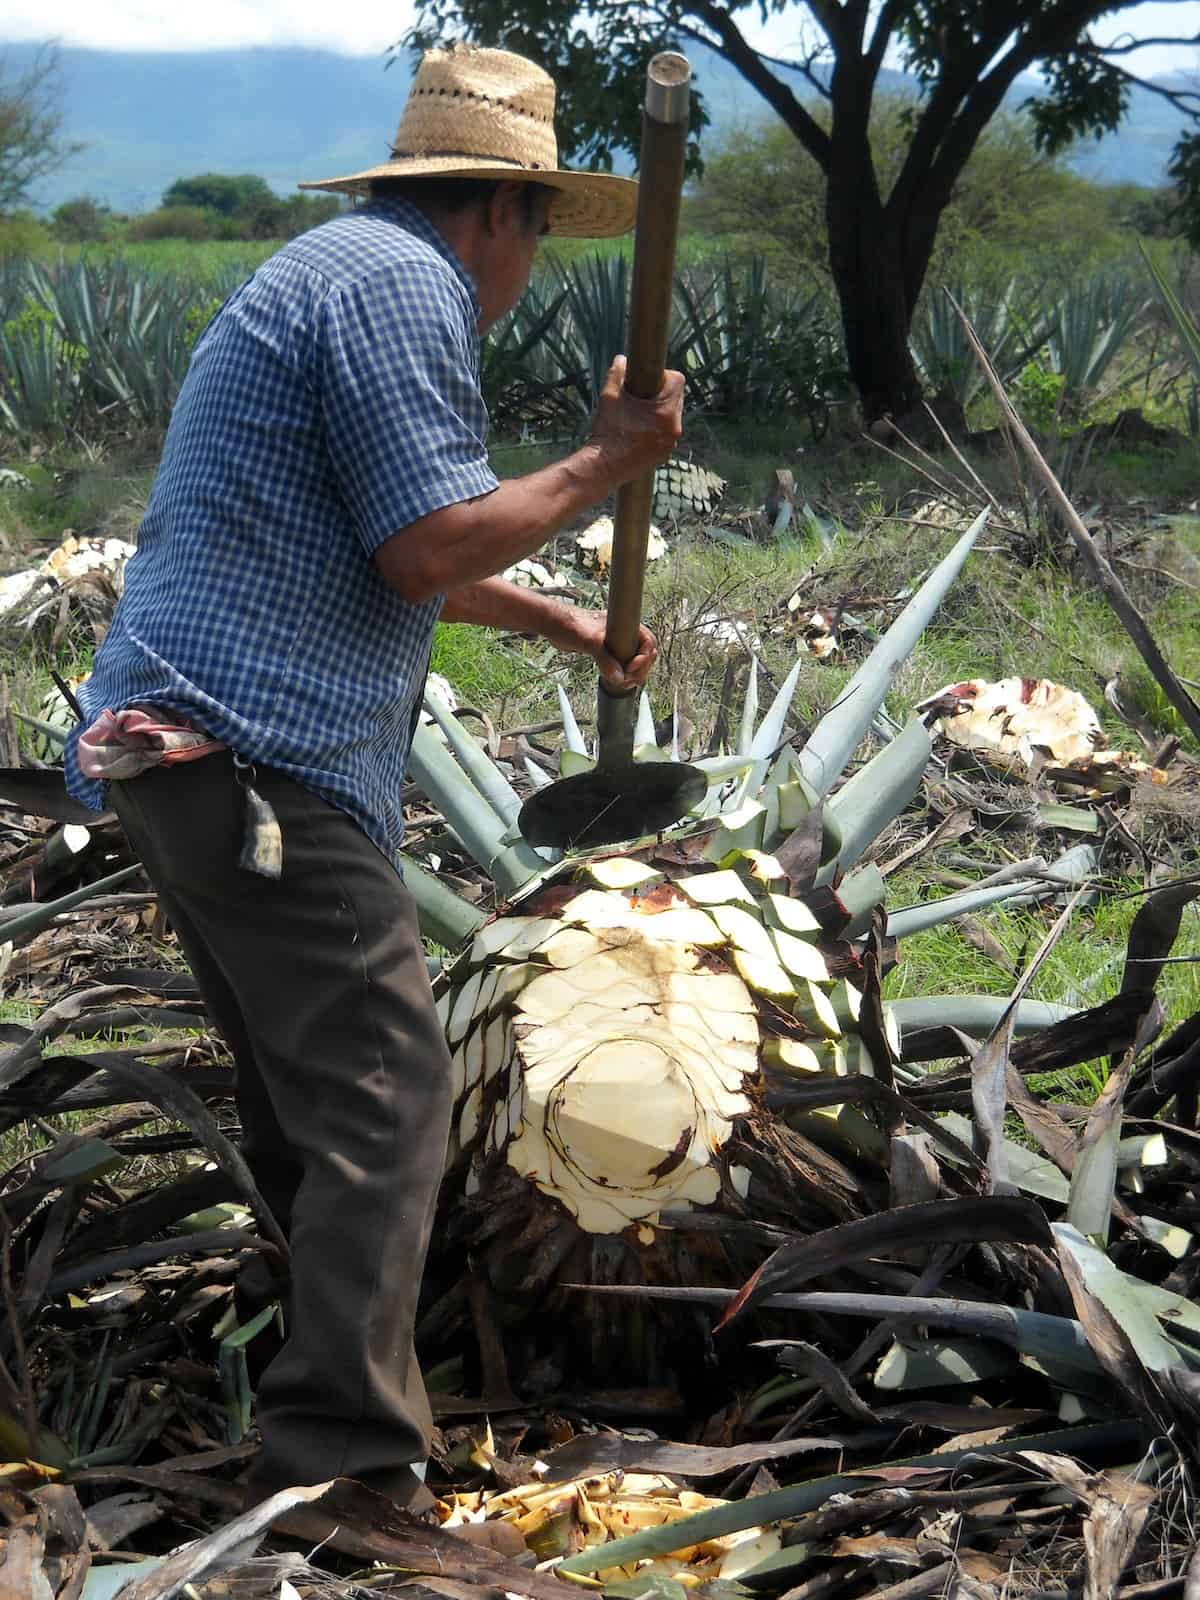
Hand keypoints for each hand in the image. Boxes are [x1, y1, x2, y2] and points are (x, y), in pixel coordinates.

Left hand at [543, 605, 657, 691]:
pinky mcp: (606, 651)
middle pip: (645, 653)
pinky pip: (621, 664)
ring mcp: (615, 642)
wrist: (553, 624)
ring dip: (632, 674)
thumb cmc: (570, 623)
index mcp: (625, 624)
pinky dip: (622, 674)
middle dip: (640, 669)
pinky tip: (615, 680)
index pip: (648, 641)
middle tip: (628, 680)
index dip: (644, 657)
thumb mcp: (590, 641)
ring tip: (623, 682)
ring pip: (633, 660)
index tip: (630, 668)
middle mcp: (623, 633)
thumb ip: (604, 659)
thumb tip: (618, 677)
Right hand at [587, 356, 683, 483]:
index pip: (678, 380)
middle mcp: (674, 428)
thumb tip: (621, 360)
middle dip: (661, 394)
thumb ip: (617, 374)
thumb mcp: (609, 396)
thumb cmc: (607, 431)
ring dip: (660, 412)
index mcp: (666, 411)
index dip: (663, 376)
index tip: (647, 381)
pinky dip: (657, 429)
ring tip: (639, 415)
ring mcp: (671, 443)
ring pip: (672, 417)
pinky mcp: (665, 454)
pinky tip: (640, 431)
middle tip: (641, 398)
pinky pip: (667, 434)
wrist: (603, 466)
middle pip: (676, 398)